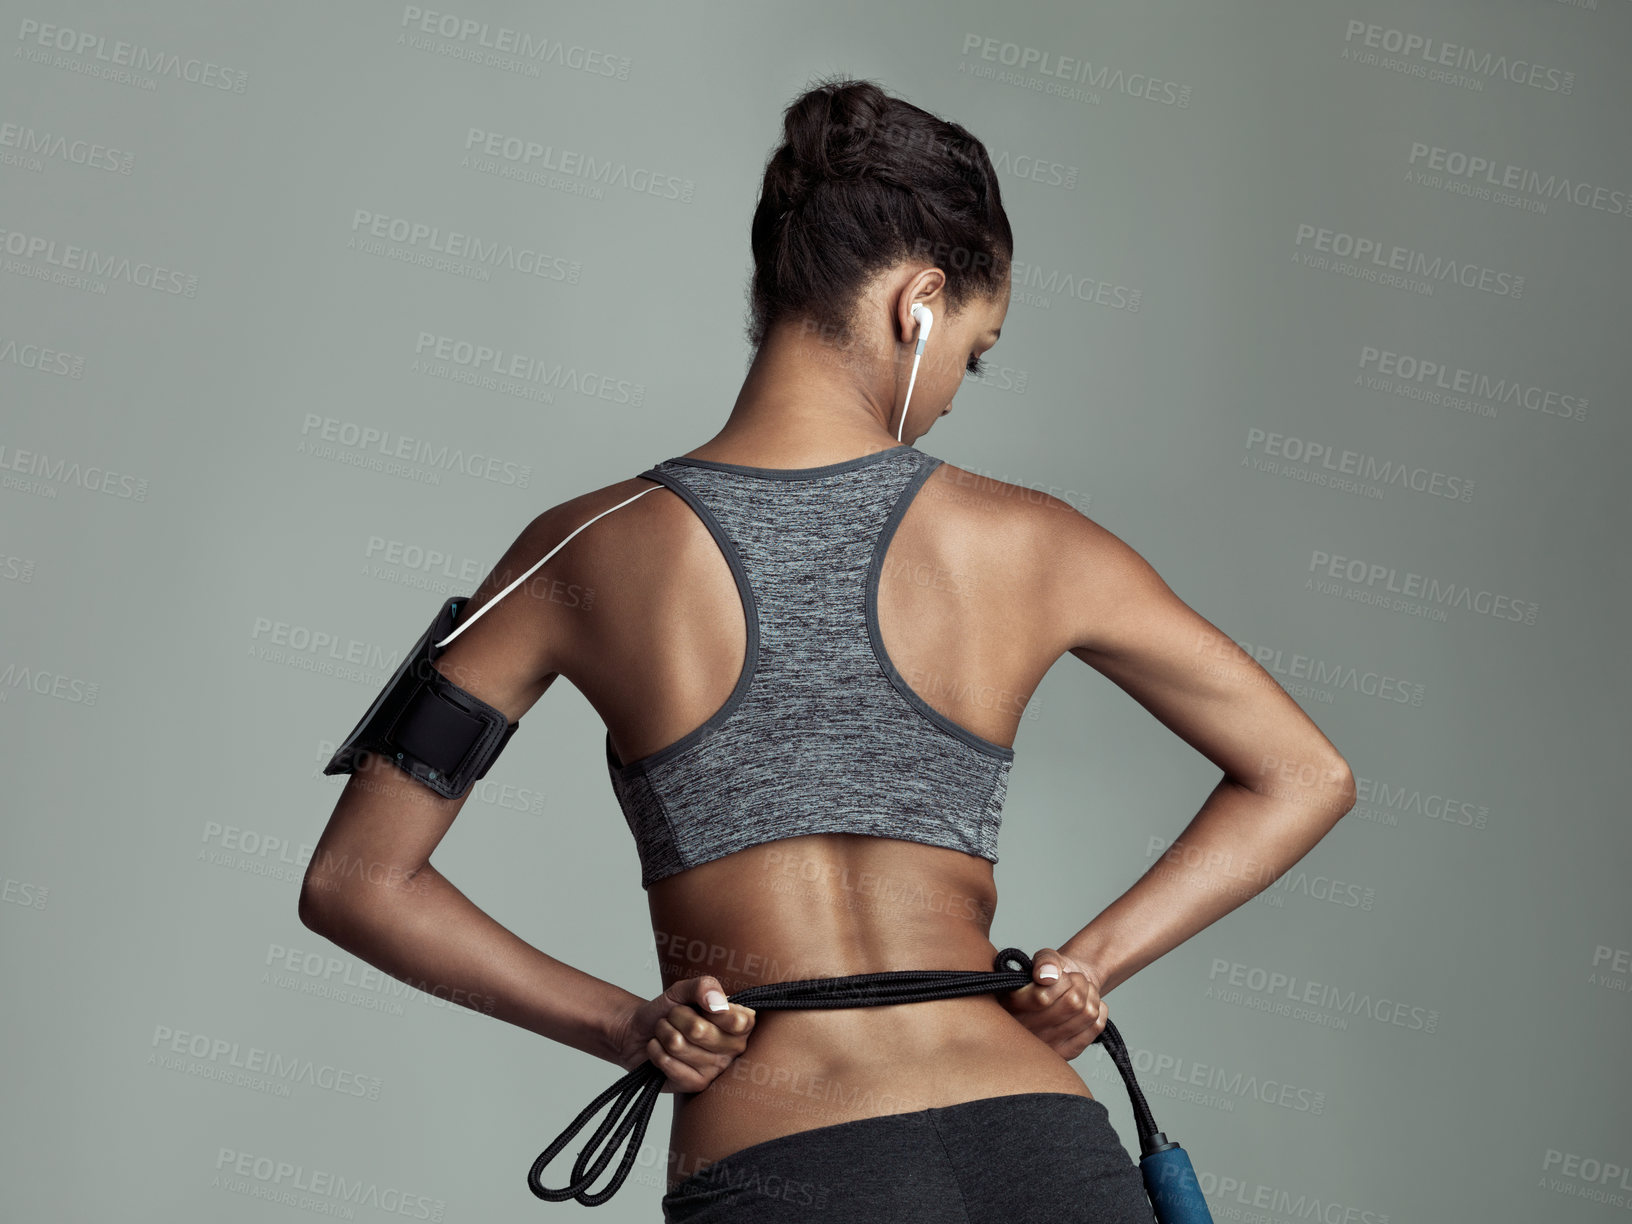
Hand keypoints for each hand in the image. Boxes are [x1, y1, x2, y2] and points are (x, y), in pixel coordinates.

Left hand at [609, 975, 756, 1093]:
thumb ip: (705, 986)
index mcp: (742, 1023)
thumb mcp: (685, 989)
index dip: (710, 1009)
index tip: (701, 1006)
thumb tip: (718, 1003)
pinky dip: (656, 1050)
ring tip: (667, 1032)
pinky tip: (661, 1048)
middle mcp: (735, 1048)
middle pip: (697, 1030)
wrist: (642, 1031)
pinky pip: (667, 1063)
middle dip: (677, 1017)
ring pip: (678, 1045)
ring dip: (664, 1032)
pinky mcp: (696, 1085)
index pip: (736, 1020)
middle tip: (676, 1017)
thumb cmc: (670, 1009)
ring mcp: (716, 1069)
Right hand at [996, 946, 1107, 1060]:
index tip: (1059, 974)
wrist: (1064, 991)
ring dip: (1091, 994)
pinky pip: (1096, 1026)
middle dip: (1079, 983)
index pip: (1043, 997)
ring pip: (1087, 1013)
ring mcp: (1047, 1045)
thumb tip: (1048, 976)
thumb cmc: (1050, 975)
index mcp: (1011, 1005)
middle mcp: (1025, 1030)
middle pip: (1072, 1003)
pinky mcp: (1067, 1053)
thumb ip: (1045, 961)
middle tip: (1074, 979)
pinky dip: (1099, 1009)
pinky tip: (1087, 1005)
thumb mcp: (1043, 958)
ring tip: (1080, 991)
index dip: (1061, 980)